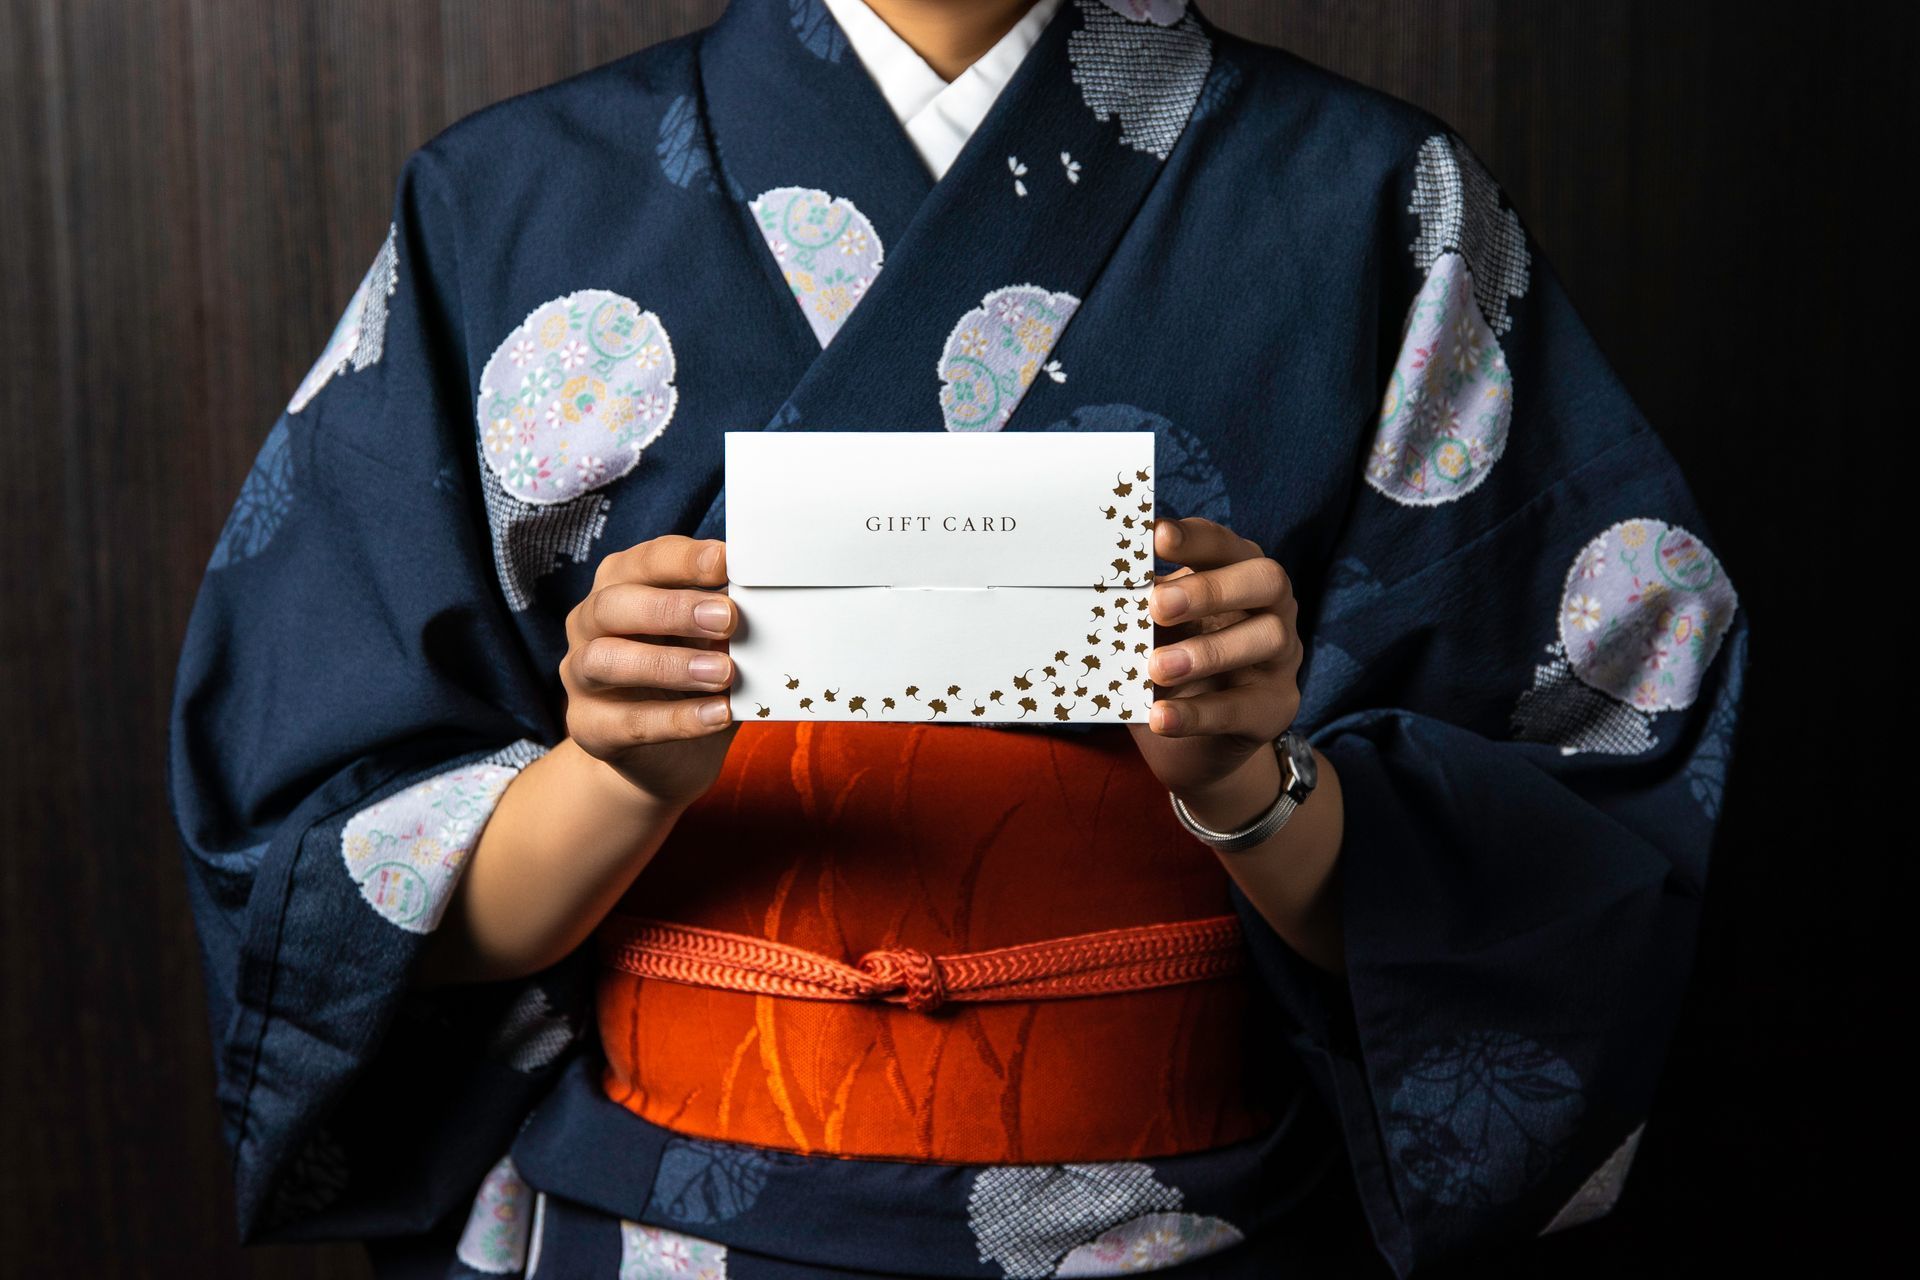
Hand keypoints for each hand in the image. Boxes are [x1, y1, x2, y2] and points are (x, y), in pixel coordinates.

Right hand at [561, 534, 739, 809]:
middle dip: (672, 608)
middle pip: (613, 604)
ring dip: (668, 664)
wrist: (660, 756)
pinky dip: (678, 718)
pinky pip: (629, 722)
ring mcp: (580, 677)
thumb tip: (761, 605)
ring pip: (605, 660)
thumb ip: (723, 622)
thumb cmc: (688, 679)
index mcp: (620, 586)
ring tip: (723, 672)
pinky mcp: (589, 728)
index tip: (727, 561)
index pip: (645, 562)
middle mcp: (589, 624)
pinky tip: (718, 714)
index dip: (685, 560)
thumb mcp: (709, 641)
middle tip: (727, 617)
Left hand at [1130, 517, 1303, 818]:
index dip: (1195, 538)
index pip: (1225, 545)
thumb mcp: (1155, 629)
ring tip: (1157, 667)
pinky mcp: (1277, 705)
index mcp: (1239, 572)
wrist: (1193, 741)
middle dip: (1211, 589)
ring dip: (1208, 651)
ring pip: (1269, 638)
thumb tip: (1098, 590)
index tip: (1156, 536)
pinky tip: (1161, 717)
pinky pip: (1245, 707)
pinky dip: (1199, 713)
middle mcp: (1272, 606)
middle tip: (1158, 606)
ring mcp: (1282, 656)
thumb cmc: (1171, 661)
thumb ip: (1140, 607)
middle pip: (1266, 580)